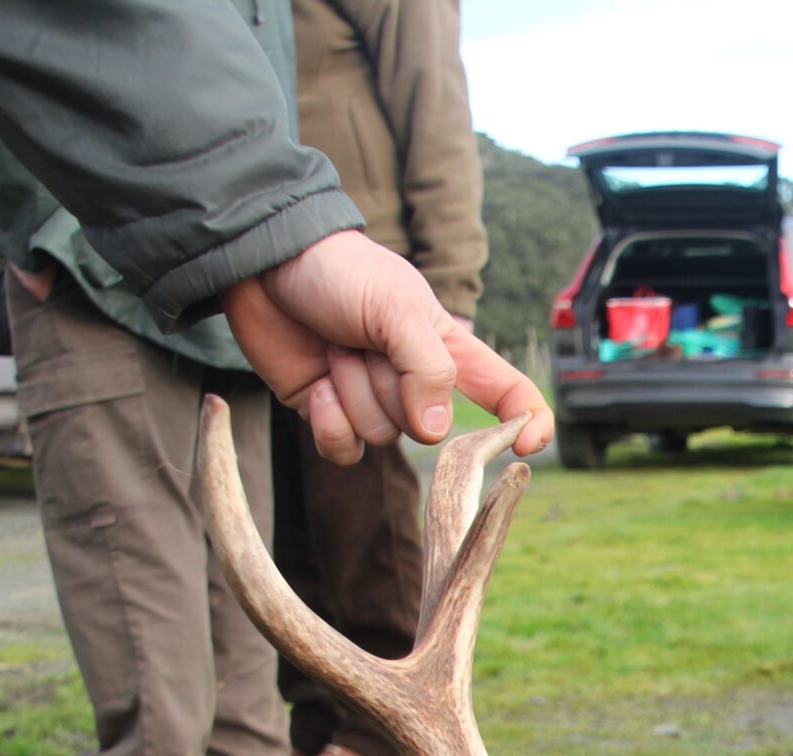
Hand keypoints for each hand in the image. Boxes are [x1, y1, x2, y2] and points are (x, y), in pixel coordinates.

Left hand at [221, 231, 551, 462]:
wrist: (265, 268)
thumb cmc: (340, 273)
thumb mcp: (397, 308)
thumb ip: (427, 369)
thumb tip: (437, 432)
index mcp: (447, 350)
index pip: (506, 393)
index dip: (527, 421)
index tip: (528, 445)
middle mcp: (415, 383)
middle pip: (429, 429)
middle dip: (391, 389)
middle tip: (363, 341)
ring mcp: (373, 401)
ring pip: (384, 439)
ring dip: (353, 392)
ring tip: (336, 347)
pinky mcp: (332, 416)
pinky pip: (346, 450)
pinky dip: (329, 422)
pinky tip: (316, 384)